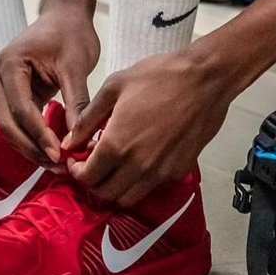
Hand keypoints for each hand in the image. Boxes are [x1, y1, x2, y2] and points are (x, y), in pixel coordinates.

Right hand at [0, 1, 100, 166]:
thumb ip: (76, 103)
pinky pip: (18, 122)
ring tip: (57, 163)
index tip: (60, 153)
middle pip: (9, 123)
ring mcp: (2, 85)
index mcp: (10, 63)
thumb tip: (79, 140)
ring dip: (31, 147)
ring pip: (10, 127)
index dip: (39, 134)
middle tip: (58, 165)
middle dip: (32, 147)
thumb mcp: (76, 66)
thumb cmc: (71, 32)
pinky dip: (33, 137)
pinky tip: (52, 150)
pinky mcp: (12, 94)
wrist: (66, 16)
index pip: (21, 108)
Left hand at [63, 48, 234, 207]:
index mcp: (117, 144)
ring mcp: (160, 172)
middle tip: (94, 163)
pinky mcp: (177, 171)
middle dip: (94, 182)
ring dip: (116, 188)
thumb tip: (71, 141)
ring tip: (115, 164)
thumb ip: (87, 118)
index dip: (77, 172)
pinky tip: (140, 158)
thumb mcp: (115, 87)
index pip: (87, 178)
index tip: (77, 161)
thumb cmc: (160, 76)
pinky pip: (151, 187)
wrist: (204, 80)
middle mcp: (137, 166)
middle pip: (106, 194)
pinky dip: (139, 181)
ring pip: (128, 198)